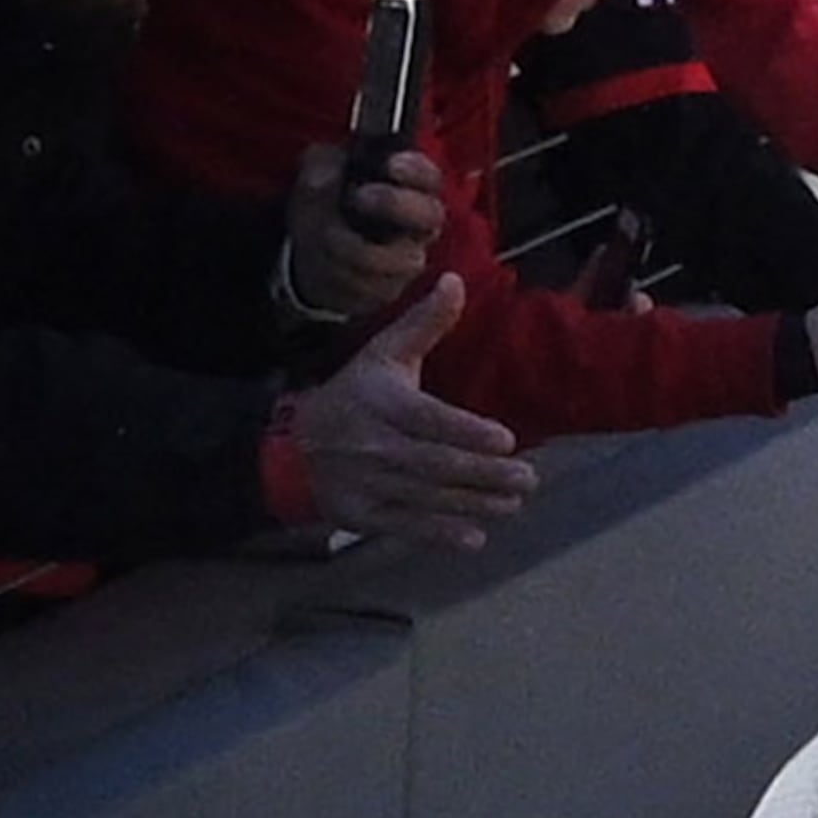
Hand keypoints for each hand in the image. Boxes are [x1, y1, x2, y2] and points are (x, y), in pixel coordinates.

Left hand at [284, 144, 446, 319]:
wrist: (313, 255)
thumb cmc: (328, 206)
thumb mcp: (317, 176)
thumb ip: (323, 165)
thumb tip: (332, 168)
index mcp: (411, 190)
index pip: (430, 177)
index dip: (417, 170)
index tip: (391, 163)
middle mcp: (419, 226)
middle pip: (431, 215)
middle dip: (397, 203)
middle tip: (361, 195)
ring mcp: (408, 260)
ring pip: (402, 258)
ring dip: (357, 246)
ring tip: (326, 235)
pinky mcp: (389, 290)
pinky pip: (373, 285)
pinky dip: (343, 271)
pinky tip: (326, 260)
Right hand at [287, 278, 535, 547]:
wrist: (288, 448)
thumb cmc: (352, 395)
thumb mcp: (383, 354)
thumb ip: (423, 324)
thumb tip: (455, 280)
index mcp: (382, 405)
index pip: (429, 420)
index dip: (467, 432)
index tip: (506, 440)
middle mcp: (373, 446)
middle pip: (436, 464)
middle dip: (485, 475)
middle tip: (528, 479)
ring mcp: (365, 484)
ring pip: (426, 498)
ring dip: (473, 504)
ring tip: (514, 503)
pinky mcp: (360, 515)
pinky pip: (402, 527)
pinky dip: (438, 535)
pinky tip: (474, 538)